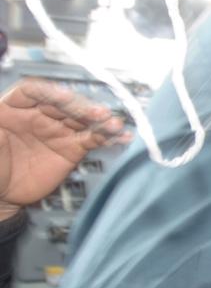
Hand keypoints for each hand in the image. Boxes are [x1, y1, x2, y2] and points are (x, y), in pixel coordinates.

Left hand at [0, 80, 126, 220]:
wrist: (0, 196)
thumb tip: (6, 115)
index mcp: (12, 108)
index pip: (31, 91)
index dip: (48, 92)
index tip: (63, 97)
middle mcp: (37, 115)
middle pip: (62, 104)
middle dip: (81, 106)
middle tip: (97, 113)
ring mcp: (57, 131)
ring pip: (81, 119)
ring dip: (100, 120)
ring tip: (114, 124)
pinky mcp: (71, 149)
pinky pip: (92, 139)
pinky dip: (108, 137)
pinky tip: (122, 136)